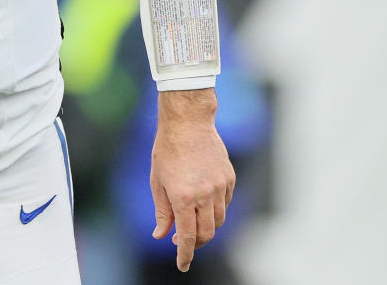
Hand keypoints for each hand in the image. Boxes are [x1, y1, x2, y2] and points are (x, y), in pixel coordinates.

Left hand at [149, 89, 235, 272]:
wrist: (188, 122)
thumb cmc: (167, 150)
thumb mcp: (157, 181)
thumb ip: (162, 211)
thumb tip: (162, 234)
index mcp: (183, 197)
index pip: (187, 236)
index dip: (184, 254)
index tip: (182, 264)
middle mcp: (204, 194)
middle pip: (206, 233)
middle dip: (195, 243)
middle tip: (182, 241)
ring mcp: (219, 186)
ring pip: (218, 220)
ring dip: (206, 227)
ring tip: (192, 222)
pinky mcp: (229, 178)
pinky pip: (225, 203)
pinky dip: (215, 210)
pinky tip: (203, 204)